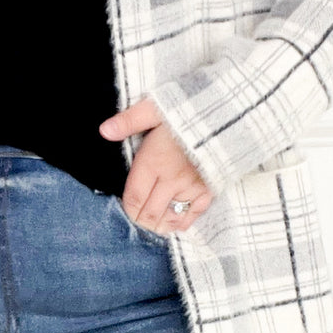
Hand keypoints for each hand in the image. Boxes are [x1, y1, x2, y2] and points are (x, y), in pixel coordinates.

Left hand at [99, 96, 213, 236]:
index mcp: (154, 162)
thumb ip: (129, 120)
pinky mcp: (210, 190)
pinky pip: (194, 215)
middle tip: (137, 217)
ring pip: (170, 218)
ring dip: (159, 225)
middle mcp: (172, 180)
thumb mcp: (155, 108)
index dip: (127, 209)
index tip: (126, 208)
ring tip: (153, 223)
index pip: (134, 198)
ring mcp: (192, 188)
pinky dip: (182, 222)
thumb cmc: (189, 110)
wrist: (229, 115)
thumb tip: (104, 130)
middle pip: (150, 214)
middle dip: (140, 220)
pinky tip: (174, 222)